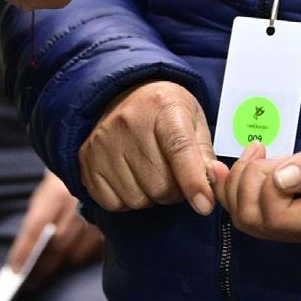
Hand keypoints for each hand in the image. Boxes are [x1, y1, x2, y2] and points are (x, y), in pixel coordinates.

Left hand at [8, 172, 102, 286]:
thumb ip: (34, 224)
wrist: (90, 174)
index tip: (14, 269)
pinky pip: (89, 254)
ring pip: (74, 253)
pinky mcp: (107, 228)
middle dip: (41, 266)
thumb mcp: (44, 198)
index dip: (24, 250)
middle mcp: (78, 205)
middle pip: (57, 244)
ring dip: (57, 267)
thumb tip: (22, 256)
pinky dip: (74, 262)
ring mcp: (96, 218)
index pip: (37, 227)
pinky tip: (63, 266)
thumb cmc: (59, 189)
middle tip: (28, 281)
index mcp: (58, 193)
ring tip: (42, 277)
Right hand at [78, 80, 216, 216]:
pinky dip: (127, 199)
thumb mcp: (193, 120)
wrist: (122, 94)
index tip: (204, 206)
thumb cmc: (164, 112)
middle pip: (160, 184)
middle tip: (174, 177)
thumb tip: (212, 187)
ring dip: (151, 197)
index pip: (179, 149)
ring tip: (151, 173)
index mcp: (163, 106)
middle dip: (174, 192)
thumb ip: (205, 155)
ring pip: (138, 198)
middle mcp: (128, 121)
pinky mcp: (87, 159)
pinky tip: (130, 177)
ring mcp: (104, 141)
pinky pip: (113, 202)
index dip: (193, 181)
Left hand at [210, 118, 300, 244]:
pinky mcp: (279, 214)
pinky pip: (245, 209)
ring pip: (243, 216)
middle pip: (252, 220)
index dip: (267, 185)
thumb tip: (280, 179)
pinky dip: (231, 186)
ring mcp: (289, 225)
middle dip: (247, 181)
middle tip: (263, 151)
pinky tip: (233, 165)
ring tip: (255, 152)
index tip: (281, 159)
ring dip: (237, 181)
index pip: (276, 216)